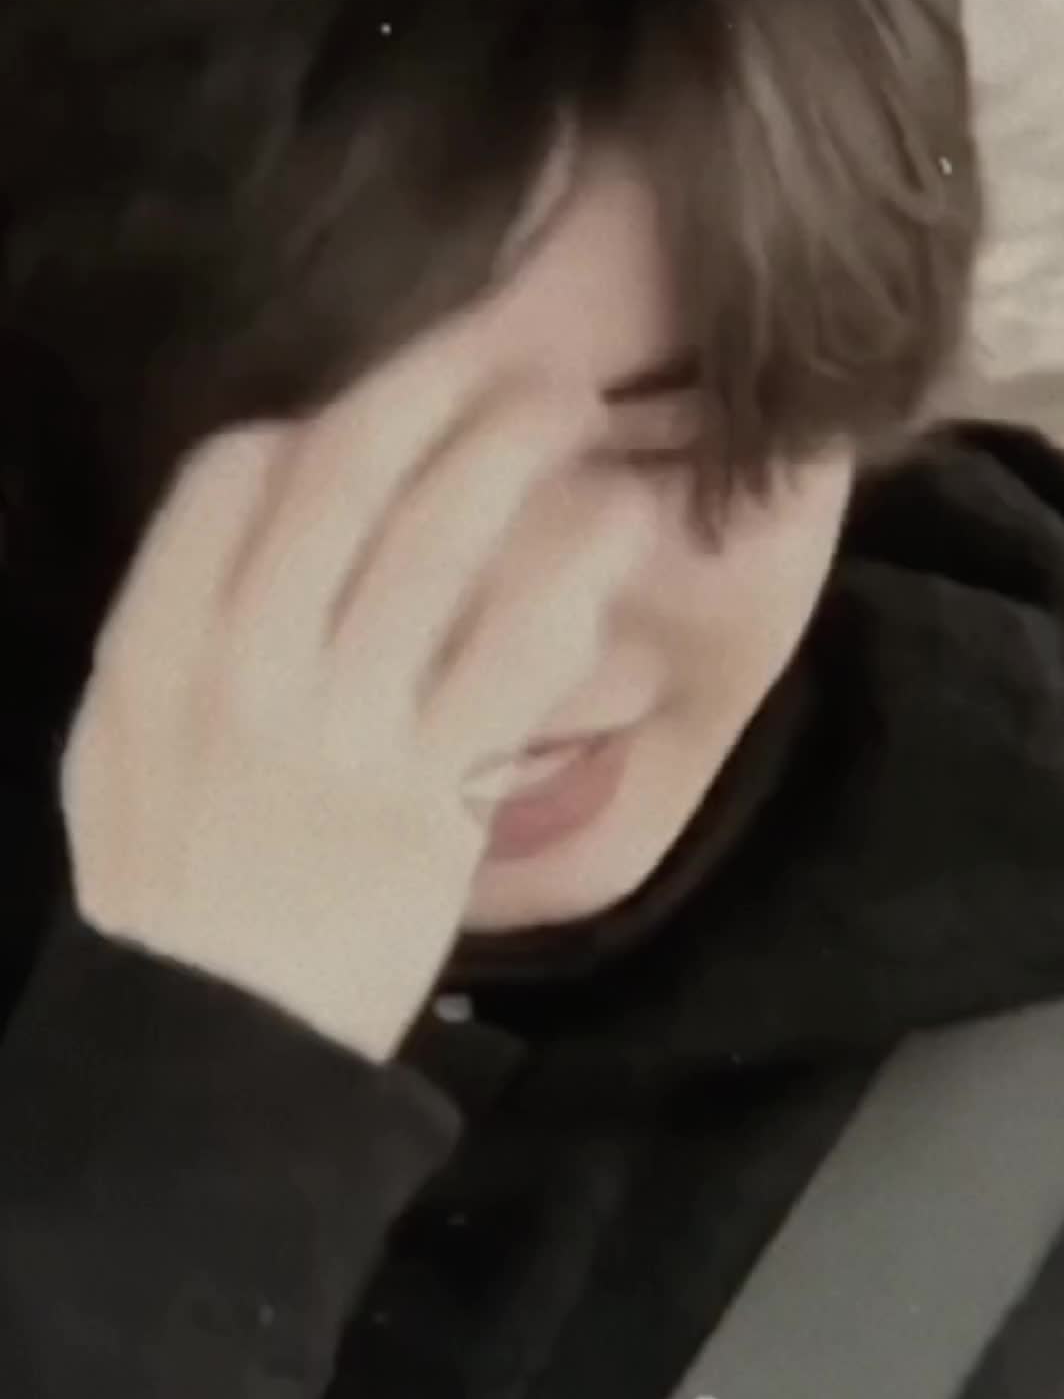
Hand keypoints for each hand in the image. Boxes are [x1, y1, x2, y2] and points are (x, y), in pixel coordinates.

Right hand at [60, 306, 655, 1060]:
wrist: (210, 1050)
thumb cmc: (168, 892)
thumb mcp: (117, 749)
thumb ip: (180, 621)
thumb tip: (270, 499)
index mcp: (153, 648)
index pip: (229, 478)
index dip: (313, 420)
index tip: (376, 409)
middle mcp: (243, 667)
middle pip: (345, 481)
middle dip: (433, 391)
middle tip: (508, 348)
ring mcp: (341, 730)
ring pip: (436, 550)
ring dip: (512, 457)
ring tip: (574, 407)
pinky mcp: (430, 797)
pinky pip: (508, 662)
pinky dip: (565, 582)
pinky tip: (611, 531)